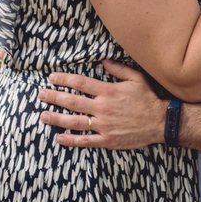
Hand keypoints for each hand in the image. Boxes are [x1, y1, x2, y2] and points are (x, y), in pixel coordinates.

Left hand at [37, 60, 165, 148]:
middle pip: (72, 101)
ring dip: (56, 118)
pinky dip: (70, 140)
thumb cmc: (148, 98)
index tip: (52, 77)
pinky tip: (59, 139)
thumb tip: (103, 60)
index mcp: (108, 91)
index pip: (80, 83)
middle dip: (53, 97)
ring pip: (74, 122)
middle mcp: (102, 108)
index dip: (64, 79)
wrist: (159, 122)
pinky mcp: (106, 140)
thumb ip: (118, 68)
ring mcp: (103, 125)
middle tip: (40, 94)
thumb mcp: (136, 78)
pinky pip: (84, 141)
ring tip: (42, 115)